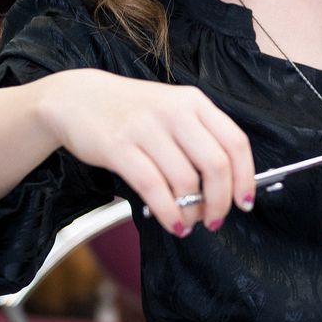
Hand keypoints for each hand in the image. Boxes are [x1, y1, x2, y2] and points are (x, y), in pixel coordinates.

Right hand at [39, 69, 255, 236]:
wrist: (76, 98)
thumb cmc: (131, 111)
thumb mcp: (172, 110)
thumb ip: (200, 138)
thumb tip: (227, 185)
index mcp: (195, 102)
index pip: (236, 142)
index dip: (245, 178)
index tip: (244, 202)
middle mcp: (174, 112)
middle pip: (216, 164)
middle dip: (221, 201)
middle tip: (216, 219)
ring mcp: (146, 128)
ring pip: (185, 180)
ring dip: (192, 211)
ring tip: (189, 223)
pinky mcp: (118, 146)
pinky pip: (153, 187)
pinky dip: (168, 212)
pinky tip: (171, 223)